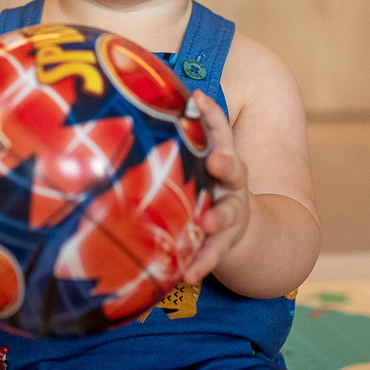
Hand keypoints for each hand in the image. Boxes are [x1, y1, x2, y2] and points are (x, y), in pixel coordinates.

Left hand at [179, 90, 250, 283]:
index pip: (219, 130)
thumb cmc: (205, 185)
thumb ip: (173, 138)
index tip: (199, 97)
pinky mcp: (223, 243)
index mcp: (222, 157)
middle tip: (215, 162)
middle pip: (234, 170)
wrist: (240, 231)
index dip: (211, 113)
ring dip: (217, 218)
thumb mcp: (195, 160)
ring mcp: (230, 214)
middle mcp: (231, 184)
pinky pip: (212, 254)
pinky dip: (201, 263)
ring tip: (207, 223)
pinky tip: (187, 272)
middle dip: (226, 164)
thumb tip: (129, 98)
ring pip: (228, 214)